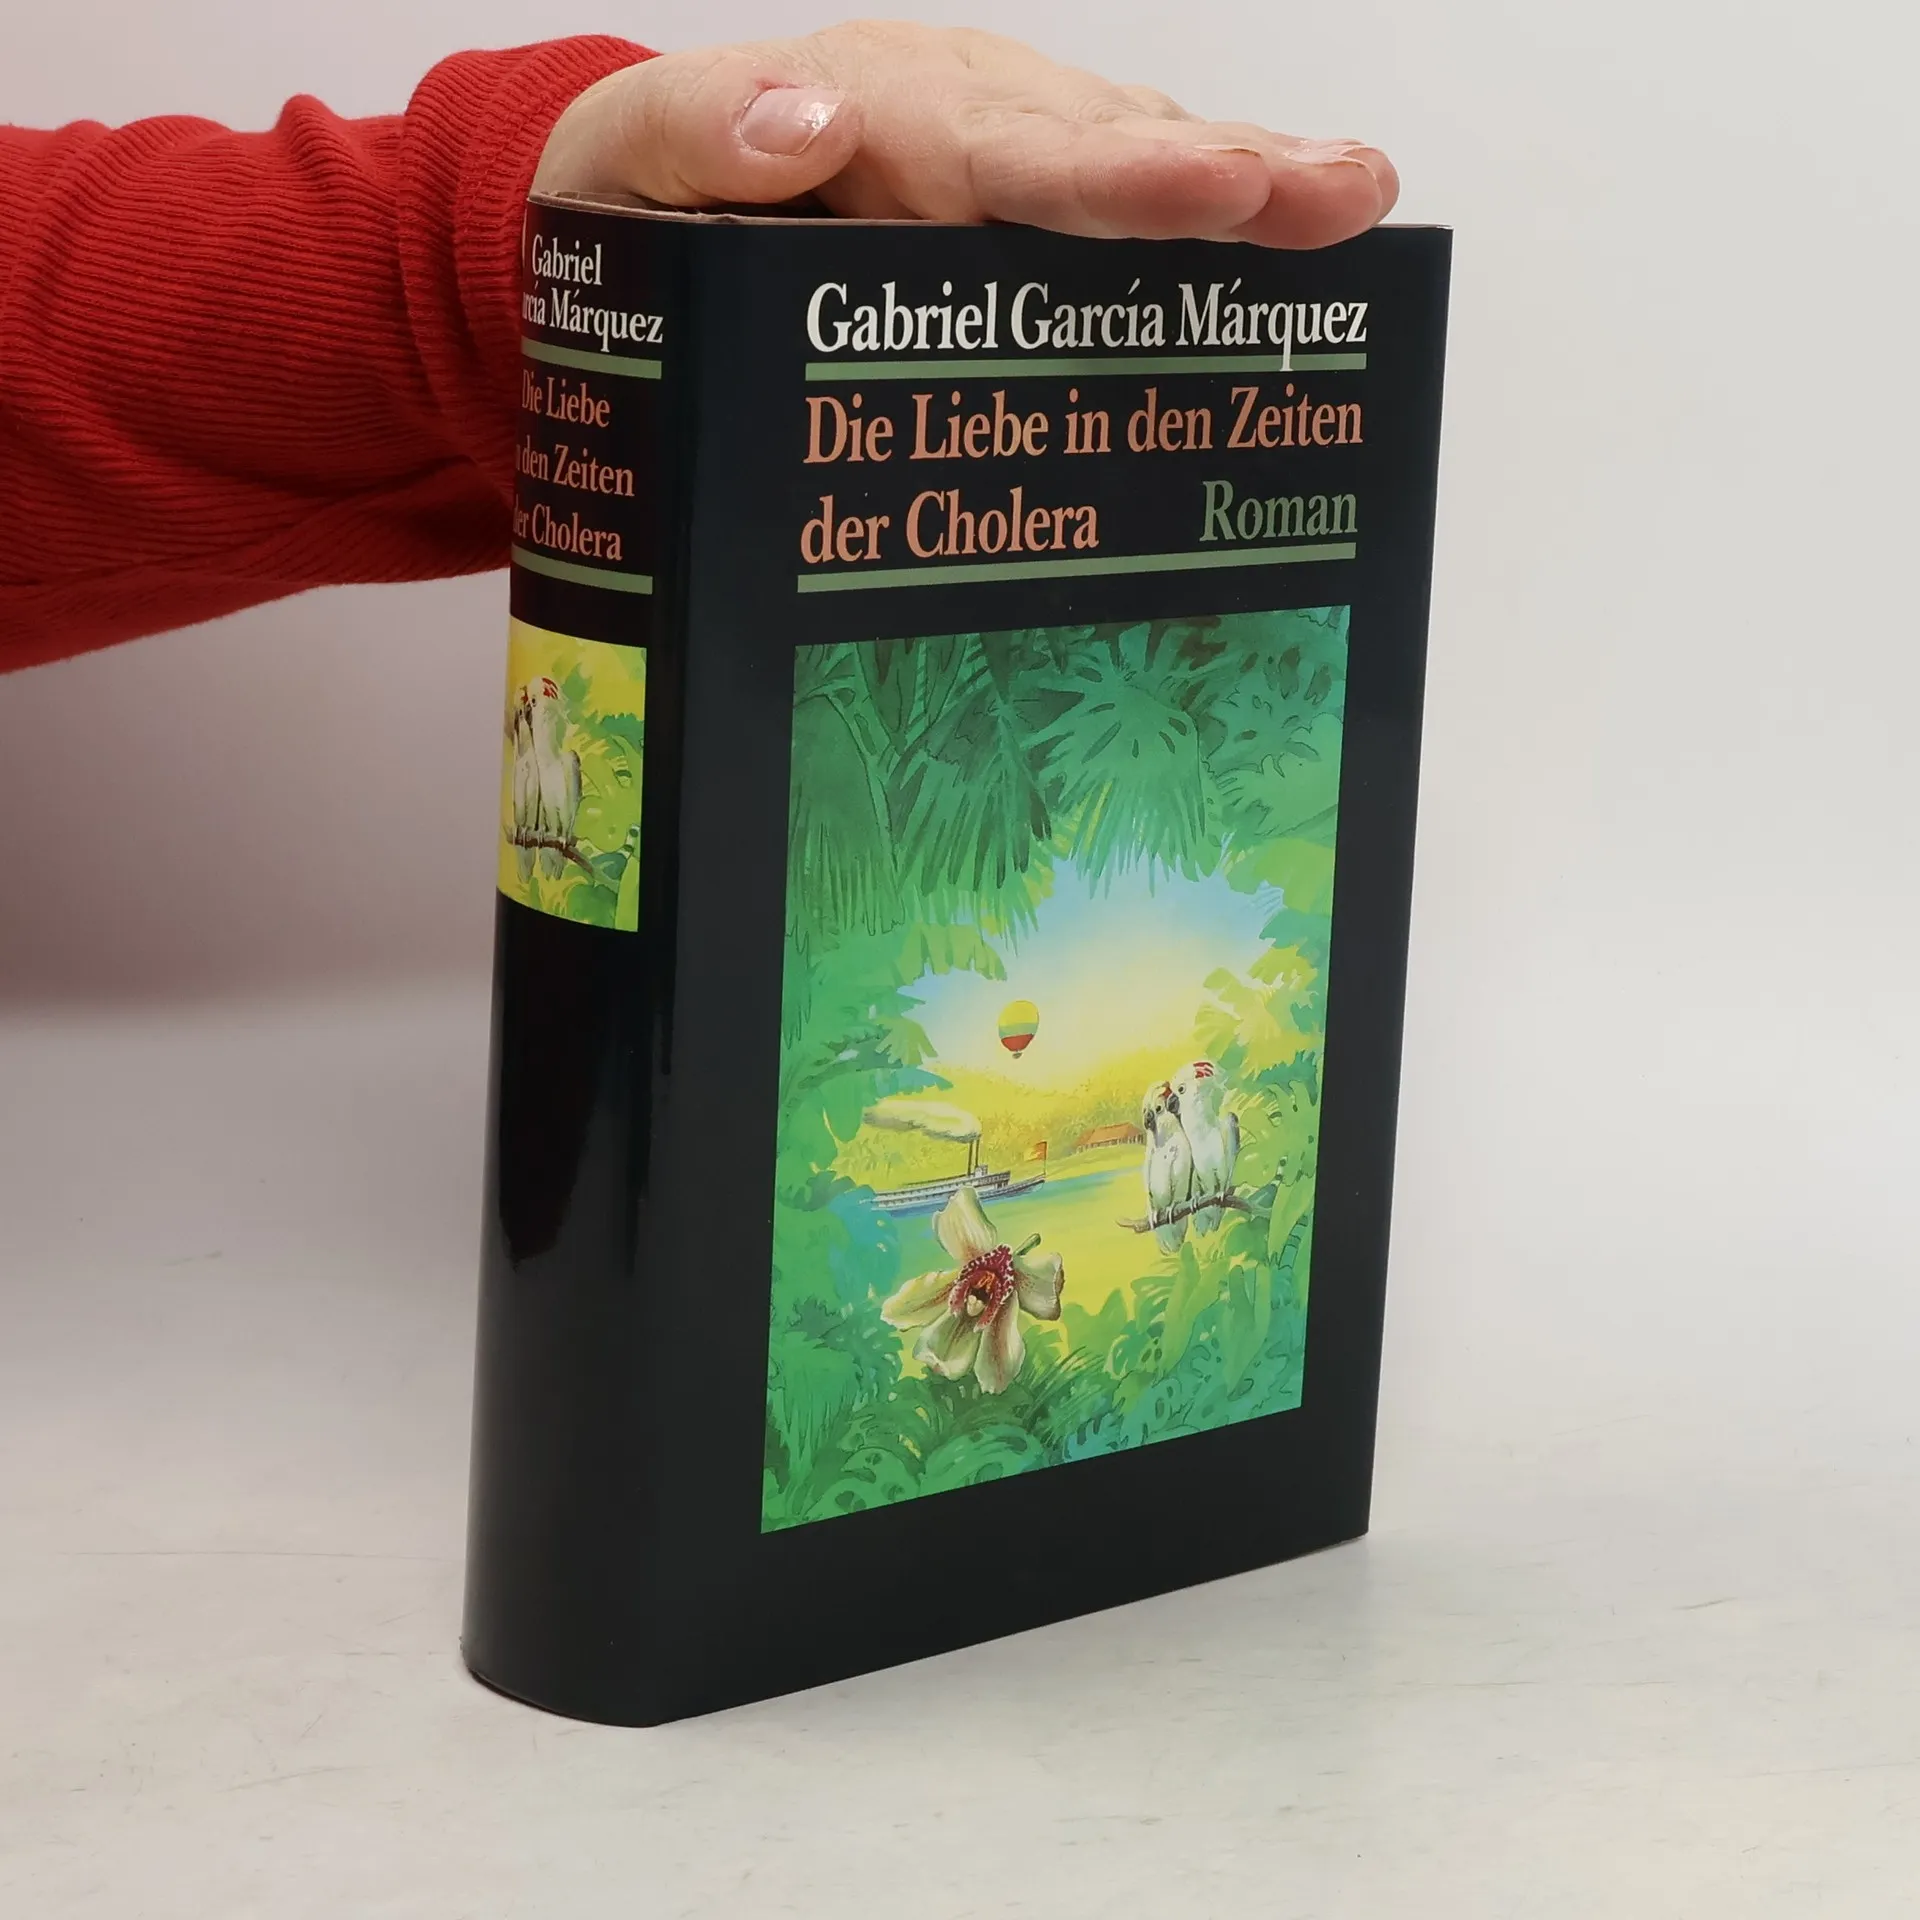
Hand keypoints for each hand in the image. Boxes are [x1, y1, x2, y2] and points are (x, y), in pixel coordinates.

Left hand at [534, 22, 1394, 249]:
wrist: (649, 194)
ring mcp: (1002, 158)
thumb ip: (702, 132)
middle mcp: (965, 120)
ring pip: (1134, 167)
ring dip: (1251, 189)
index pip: (1013, 155)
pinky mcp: (1017, 205)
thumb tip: (809, 126)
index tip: (1219, 189)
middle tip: (1340, 196)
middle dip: (1231, 176)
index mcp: (886, 111)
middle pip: (1108, 149)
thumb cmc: (644, 185)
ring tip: (1355, 204)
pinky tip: (1295, 233)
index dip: (1120, 183)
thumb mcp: (633, 158)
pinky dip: (1206, 223)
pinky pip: (1118, 207)